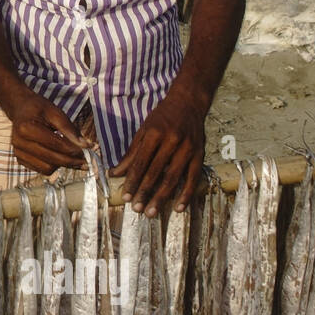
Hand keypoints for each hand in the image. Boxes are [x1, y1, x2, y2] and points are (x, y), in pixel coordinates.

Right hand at [5, 91, 91, 175]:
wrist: (21, 109)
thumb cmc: (39, 109)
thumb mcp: (56, 112)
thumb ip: (70, 129)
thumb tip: (86, 146)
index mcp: (26, 128)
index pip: (56, 144)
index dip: (75, 149)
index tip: (89, 150)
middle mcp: (19, 143)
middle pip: (52, 159)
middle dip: (72, 161)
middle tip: (87, 159)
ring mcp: (18, 153)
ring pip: (47, 169)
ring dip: (63, 165)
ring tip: (74, 158)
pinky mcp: (20, 160)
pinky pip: (42, 170)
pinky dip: (54, 166)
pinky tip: (61, 157)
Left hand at [110, 88, 206, 216]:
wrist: (188, 103)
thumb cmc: (161, 117)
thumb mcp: (143, 131)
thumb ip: (131, 154)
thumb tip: (114, 173)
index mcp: (154, 134)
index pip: (141, 163)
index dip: (132, 181)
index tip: (124, 196)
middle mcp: (171, 141)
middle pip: (156, 172)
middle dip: (144, 192)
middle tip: (136, 209)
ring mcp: (187, 149)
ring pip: (173, 178)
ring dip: (162, 197)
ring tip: (151, 212)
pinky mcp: (199, 154)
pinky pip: (193, 178)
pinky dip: (186, 194)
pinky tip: (179, 207)